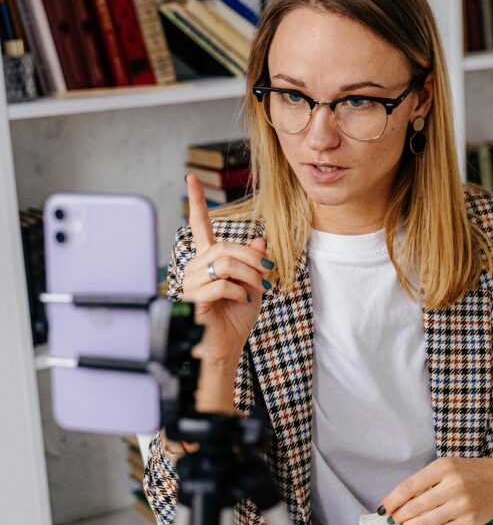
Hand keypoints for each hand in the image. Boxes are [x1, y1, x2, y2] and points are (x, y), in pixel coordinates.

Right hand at [181, 173, 270, 364]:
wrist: (226, 346)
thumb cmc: (236, 317)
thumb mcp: (253, 284)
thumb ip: (254, 261)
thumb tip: (260, 240)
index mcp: (207, 259)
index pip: (199, 225)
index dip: (196, 201)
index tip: (191, 178)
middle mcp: (195, 266)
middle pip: (226, 247)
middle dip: (252, 259)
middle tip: (268, 273)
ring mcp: (191, 282)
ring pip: (225, 263)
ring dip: (249, 276)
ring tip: (257, 289)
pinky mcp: (193, 298)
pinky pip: (221, 284)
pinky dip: (239, 292)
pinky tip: (243, 301)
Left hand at [379, 456, 492, 524]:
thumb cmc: (471, 472)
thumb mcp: (447, 465)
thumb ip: (426, 480)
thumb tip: (400, 501)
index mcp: (443, 467)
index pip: (408, 487)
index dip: (392, 500)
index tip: (384, 507)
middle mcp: (453, 485)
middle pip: (415, 506)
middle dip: (400, 516)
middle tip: (395, 519)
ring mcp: (463, 504)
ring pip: (426, 522)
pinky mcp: (471, 521)